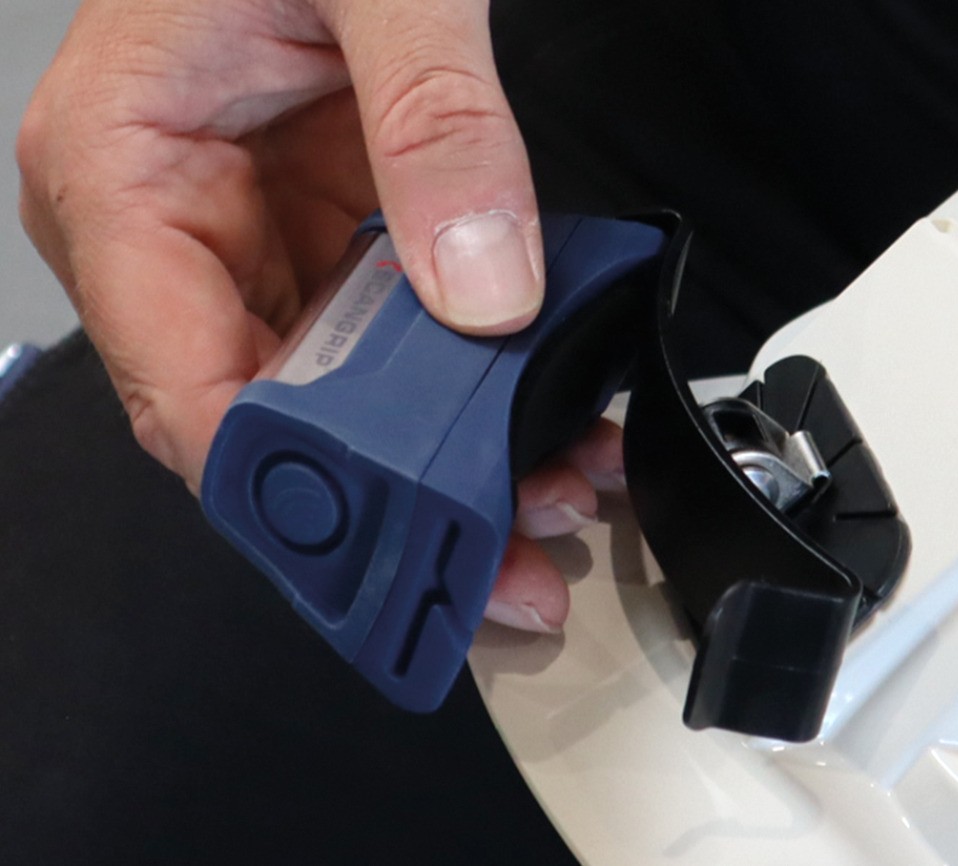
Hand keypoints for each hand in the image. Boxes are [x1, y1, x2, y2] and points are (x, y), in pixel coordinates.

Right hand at [18, 0, 611, 631]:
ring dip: (440, 459)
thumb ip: (434, 120)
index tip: (397, 537)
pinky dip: (457, 389)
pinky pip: (381, 341)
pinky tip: (532, 416)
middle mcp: (169, 227)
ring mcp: (248, 237)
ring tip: (548, 495)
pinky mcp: (316, 229)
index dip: (288, 482)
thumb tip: (478, 283)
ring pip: (333, 399)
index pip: (182, 382)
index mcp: (118, 171)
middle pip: (265, 419)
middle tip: (503, 557)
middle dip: (390, 500)